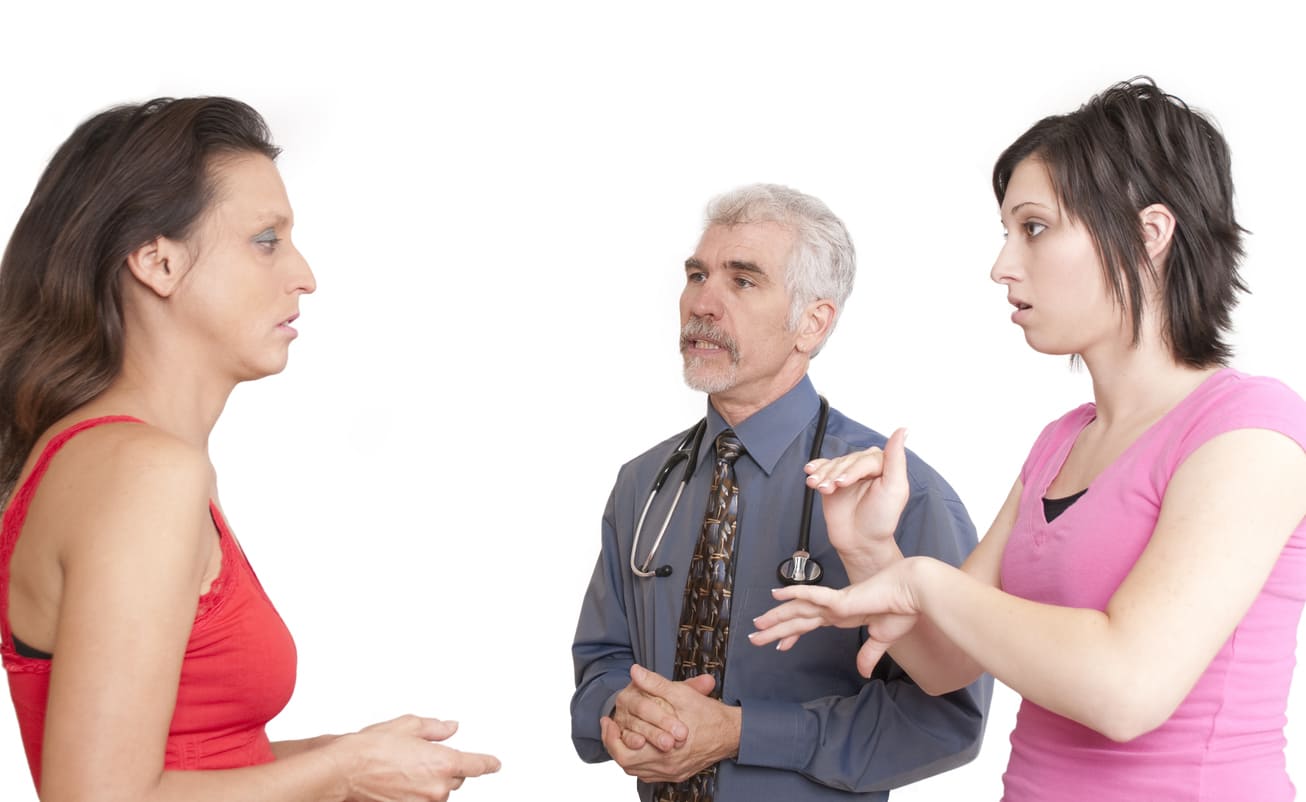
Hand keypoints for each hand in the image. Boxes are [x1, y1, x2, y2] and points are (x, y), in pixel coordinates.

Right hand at [333, 715, 500, 801]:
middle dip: (445, 769)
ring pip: (439, 794)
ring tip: (403, 772)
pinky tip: (402, 785)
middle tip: (420, 760)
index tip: (494, 764)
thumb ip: (435, 728)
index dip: (488, 763)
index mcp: (443, 762)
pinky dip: (418, 795)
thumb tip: (451, 728)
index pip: (477, 764)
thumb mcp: (407, 726)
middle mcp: (438, 787)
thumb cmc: (371, 749)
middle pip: (456, 780)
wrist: (344, 771)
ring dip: (430, 784)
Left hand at [600, 666, 739, 782]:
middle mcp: (667, 767)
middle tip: (611, 727)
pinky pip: (651, 774)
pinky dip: (641, 761)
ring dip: (627, 753)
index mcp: (665, 750)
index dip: (611, 737)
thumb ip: (656, 684)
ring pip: (638, 770)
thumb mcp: (682, 694)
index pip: (625, 753)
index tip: (608, 720)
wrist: (732, 733)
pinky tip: (640, 746)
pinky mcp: (678, 774)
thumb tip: (634, 672)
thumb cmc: (708, 714)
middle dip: (615, 745)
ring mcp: (672, 773)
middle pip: (628, 764)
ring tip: (622, 734)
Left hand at [750, 560, 921, 677]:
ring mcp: (834, 603)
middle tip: (754, 637)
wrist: (914, 593)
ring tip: (756, 624)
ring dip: (776, 617)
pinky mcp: (840, 599)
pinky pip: (812, 595)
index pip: (810, 625)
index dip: (792, 635)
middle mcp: (833, 609)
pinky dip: (793, 594)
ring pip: (797, 610)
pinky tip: (776, 594)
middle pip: (797, 620)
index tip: (779, 645)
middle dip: (775, 629)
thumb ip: (869, 655)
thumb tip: (864, 672)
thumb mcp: (882, 639)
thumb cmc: (902, 610)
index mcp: (843, 616)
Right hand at [804, 428, 910, 571]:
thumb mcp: (895, 489)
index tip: (842, 483)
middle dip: (835, 474)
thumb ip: (897, 459)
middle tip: (831, 488)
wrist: (860, 542)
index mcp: (884, 466)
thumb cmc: (881, 520)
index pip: (864, 459)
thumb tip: (902, 431)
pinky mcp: (832, 481)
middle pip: (846, 460)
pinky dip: (815, 470)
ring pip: (832, 464)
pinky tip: (810, 474)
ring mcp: (848, 474)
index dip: (852, 470)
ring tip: (818, 486)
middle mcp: (865, 467)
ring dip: (823, 475)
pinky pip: (822, 469)